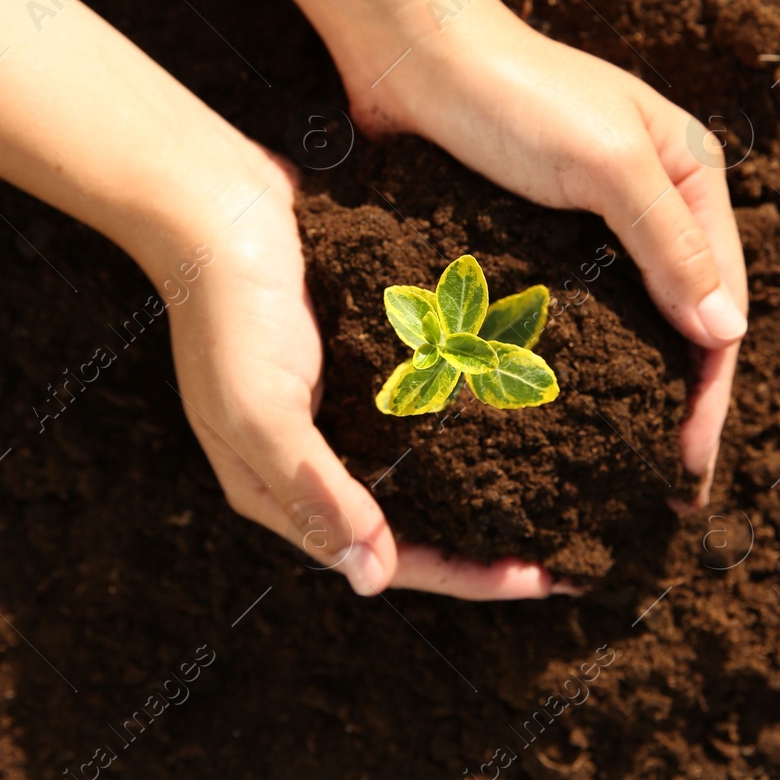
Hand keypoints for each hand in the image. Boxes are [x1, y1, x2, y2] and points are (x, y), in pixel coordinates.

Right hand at [138, 147, 561, 598]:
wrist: (214, 199)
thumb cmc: (228, 309)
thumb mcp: (260, 410)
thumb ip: (314, 493)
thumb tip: (373, 580)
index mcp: (277, 490)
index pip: (386, 557)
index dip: (464, 576)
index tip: (540, 580)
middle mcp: (311, 460)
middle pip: (412, 523)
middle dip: (484, 544)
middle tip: (565, 554)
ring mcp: (336, 409)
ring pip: (423, 469)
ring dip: (484, 483)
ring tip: (557, 491)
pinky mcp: (358, 360)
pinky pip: (422, 406)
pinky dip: (469, 418)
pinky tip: (518, 410)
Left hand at [344, 0, 746, 504]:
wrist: (410, 52)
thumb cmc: (511, 95)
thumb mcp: (604, 162)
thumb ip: (667, 244)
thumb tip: (727, 335)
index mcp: (690, 177)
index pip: (721, 303)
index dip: (711, 391)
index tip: (691, 466)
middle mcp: (654, 202)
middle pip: (684, 321)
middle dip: (683, 404)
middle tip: (666, 489)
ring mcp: (595, 221)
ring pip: (633, 324)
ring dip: (636, 390)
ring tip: (624, 466)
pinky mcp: (537, 234)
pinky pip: (577, 311)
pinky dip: (584, 362)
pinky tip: (570, 411)